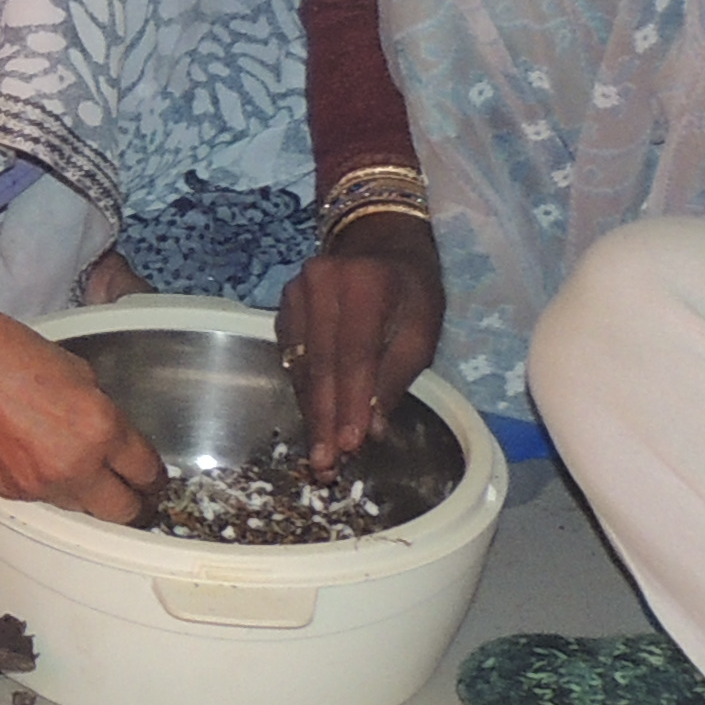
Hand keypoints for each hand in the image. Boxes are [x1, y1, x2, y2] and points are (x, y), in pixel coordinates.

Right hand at [0, 301, 158, 524]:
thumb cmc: (12, 354)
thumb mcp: (81, 375)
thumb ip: (104, 414)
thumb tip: (113, 440)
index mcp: (100, 429)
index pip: (146, 472)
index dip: (154, 475)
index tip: (151, 475)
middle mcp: (75, 465)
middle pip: (124, 510)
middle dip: (133, 501)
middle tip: (129, 488)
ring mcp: (40, 484)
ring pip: (84, 509)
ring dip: (89, 495)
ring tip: (79, 470)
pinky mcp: (10, 491)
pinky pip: (45, 500)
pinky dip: (49, 485)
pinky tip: (39, 458)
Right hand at [278, 216, 442, 465]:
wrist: (377, 241)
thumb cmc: (411, 288)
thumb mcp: (422, 327)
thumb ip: (397, 375)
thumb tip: (373, 427)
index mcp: (365, 284)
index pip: (354, 354)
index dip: (350, 402)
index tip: (349, 445)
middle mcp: (321, 283)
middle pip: (320, 364)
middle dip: (323, 418)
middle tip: (324, 464)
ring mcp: (294, 292)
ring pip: (301, 365)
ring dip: (310, 410)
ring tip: (320, 452)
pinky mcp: (282, 305)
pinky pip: (291, 356)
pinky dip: (303, 390)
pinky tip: (313, 416)